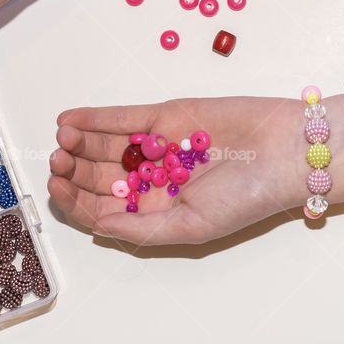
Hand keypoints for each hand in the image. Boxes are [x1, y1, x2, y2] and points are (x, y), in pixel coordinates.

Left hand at [48, 97, 300, 245]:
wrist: (285, 152)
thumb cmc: (246, 198)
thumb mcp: (192, 227)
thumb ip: (143, 228)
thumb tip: (98, 226)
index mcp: (158, 210)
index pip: (105, 207)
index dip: (77, 199)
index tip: (58, 187)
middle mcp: (155, 178)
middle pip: (101, 174)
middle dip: (75, 168)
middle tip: (58, 160)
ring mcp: (159, 144)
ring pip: (108, 144)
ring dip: (81, 141)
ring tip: (62, 138)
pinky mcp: (168, 115)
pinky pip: (124, 117)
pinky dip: (96, 118)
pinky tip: (71, 119)